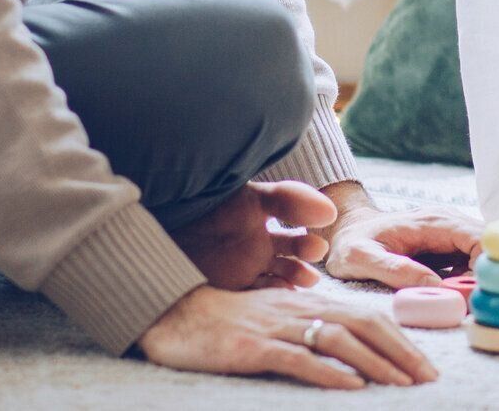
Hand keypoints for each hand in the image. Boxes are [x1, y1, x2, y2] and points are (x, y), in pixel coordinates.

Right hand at [137, 284, 437, 387]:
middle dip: (401, 352)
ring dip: (375, 362)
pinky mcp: (252, 346)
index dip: (401, 339)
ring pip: (337, 339)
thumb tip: (353, 352)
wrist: (175, 313)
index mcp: (310, 302)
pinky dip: (327, 371)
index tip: (425, 366)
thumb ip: (314, 327)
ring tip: (401, 384)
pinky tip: (350, 385)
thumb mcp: (280, 317)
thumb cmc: (230, 319)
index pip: (368, 317)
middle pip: (363, 324)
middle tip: (428, 378)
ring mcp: (277, 327)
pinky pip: (296, 358)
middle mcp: (300, 309)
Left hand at [173, 180, 332, 291]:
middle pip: (287, 261)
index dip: (308, 242)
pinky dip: (270, 301)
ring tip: (305, 284)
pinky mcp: (226, 291)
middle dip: (303, 265)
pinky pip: (254, 299)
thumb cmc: (212, 205)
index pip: (292, 235)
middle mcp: (251, 248)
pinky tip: (281, 299)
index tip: (319, 245)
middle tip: (311, 272)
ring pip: (274, 282)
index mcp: (259, 222)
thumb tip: (330, 211)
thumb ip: (291, 200)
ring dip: (291, 284)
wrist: (169, 222)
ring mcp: (239, 271)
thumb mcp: (254, 197)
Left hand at [323, 200, 482, 287]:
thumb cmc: (351, 242)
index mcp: (433, 222)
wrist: (345, 229)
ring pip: (483, 255)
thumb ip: (396, 270)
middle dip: (486, 277)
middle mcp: (448, 223)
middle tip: (469, 304)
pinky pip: (470, 264)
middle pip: (488, 247)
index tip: (474, 294)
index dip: (486, 266)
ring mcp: (450, 234)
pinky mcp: (447, 247)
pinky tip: (452, 297)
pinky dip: (468, 282)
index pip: (481, 238)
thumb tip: (435, 287)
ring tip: (459, 303)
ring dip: (478, 281)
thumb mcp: (362, 258)